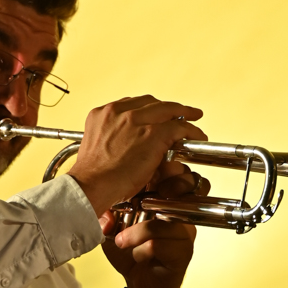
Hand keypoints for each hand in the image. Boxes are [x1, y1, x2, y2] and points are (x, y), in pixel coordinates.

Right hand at [68, 96, 205, 217]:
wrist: (91, 185)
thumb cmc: (91, 175)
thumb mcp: (96, 146)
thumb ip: (112, 138)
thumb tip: (128, 144)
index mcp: (102, 113)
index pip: (132, 104)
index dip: (148, 109)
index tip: (155, 115)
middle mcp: (119, 112)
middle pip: (151, 102)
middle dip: (167, 108)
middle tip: (179, 113)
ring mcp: (137, 121)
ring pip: (168, 110)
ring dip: (183, 115)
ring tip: (193, 119)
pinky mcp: (153, 134)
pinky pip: (180, 127)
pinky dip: (191, 130)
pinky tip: (196, 135)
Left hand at [101, 159, 208, 287]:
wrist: (141, 287)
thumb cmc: (131, 252)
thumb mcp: (114, 226)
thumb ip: (108, 208)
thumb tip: (101, 200)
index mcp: (166, 198)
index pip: (177, 171)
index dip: (166, 167)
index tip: (145, 175)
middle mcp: (181, 211)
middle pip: (190, 183)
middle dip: (167, 186)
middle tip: (143, 202)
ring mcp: (185, 230)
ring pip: (171, 214)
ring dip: (140, 227)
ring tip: (122, 239)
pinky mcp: (184, 250)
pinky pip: (163, 240)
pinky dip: (142, 245)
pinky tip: (133, 252)